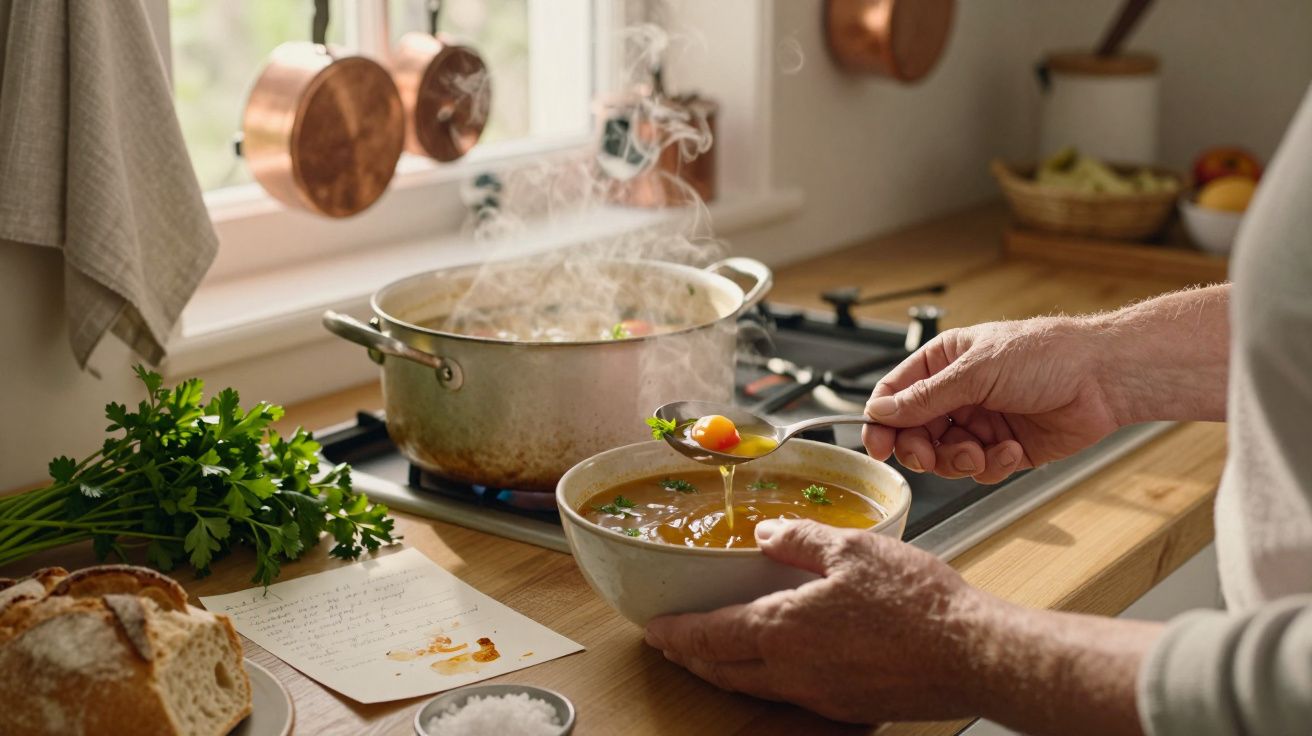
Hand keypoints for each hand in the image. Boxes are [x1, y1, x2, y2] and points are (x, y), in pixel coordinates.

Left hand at [644, 519, 994, 723]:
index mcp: (784, 631)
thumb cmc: (919, 604)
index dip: (676, 633)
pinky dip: (766, 680)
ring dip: (725, 671)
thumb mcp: (853, 549)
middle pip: (723, 670)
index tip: (654, 630)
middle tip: (673, 645)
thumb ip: (801, 541)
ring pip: (754, 687)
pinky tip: (779, 664)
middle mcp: (793, 672)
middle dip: (691, 656)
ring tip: (714, 655)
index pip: (710, 636)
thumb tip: (769, 536)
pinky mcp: (848, 706)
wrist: (973, 654)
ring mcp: (820, 696)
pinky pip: (791, 695)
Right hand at [861, 317, 1122, 482]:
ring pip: (944, 457)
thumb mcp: (976, 371)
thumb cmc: (1047, 355)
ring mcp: (981, 423)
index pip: (896, 394)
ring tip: (979, 451)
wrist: (1104, 379)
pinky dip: (991, 465)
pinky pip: (980, 470)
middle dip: (920, 449)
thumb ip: (925, 398)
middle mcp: (958, 394)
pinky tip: (1010, 450)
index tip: (877, 446)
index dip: (882, 421)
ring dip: (957, 460)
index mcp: (944, 363)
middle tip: (927, 456)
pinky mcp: (1004, 450)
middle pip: (915, 432)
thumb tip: (881, 411)